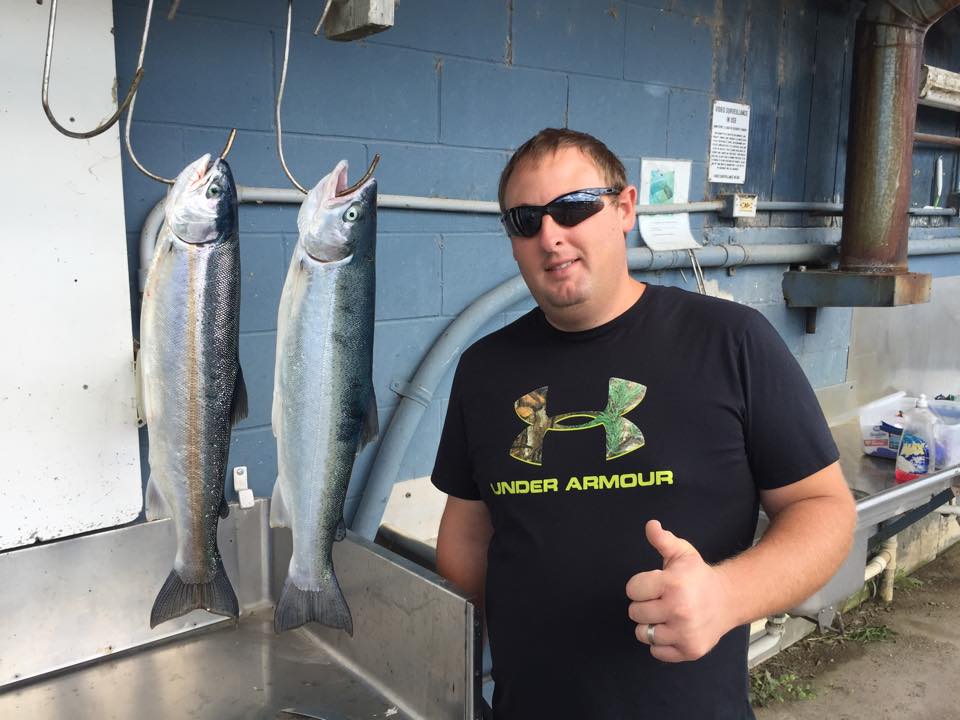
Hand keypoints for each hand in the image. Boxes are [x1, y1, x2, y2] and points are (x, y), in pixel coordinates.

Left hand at [625, 520, 735, 661]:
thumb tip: (651, 525)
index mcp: (673, 584)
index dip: (639, 585)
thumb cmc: (699, 577)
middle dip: (644, 605)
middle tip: (660, 600)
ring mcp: (684, 633)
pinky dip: (660, 644)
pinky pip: (657, 652)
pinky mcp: (689, 650)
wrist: (728, 600)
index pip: (632, 590)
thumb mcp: (682, 553)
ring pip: (643, 634)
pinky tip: (672, 630)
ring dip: (650, 625)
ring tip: (664, 616)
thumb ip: (663, 540)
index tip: (653, 584)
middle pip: (635, 612)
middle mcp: (678, 610)